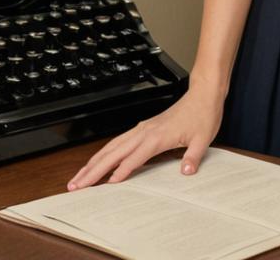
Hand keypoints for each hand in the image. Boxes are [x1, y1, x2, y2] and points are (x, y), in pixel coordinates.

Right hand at [65, 80, 225, 189]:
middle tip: (76, 185)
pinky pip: (119, 141)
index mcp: (158, 136)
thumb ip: (194, 156)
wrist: (203, 94)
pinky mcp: (144, 128)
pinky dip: (105, 153)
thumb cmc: (203, 115)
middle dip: (94, 170)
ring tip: (78, 177)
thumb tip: (187, 172)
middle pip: (114, 152)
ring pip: (112, 146)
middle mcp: (146, 131)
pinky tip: (98, 161)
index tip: (108, 185)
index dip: (122, 171)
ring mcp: (142, 128)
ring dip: (93, 162)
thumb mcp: (203, 138)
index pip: (135, 157)